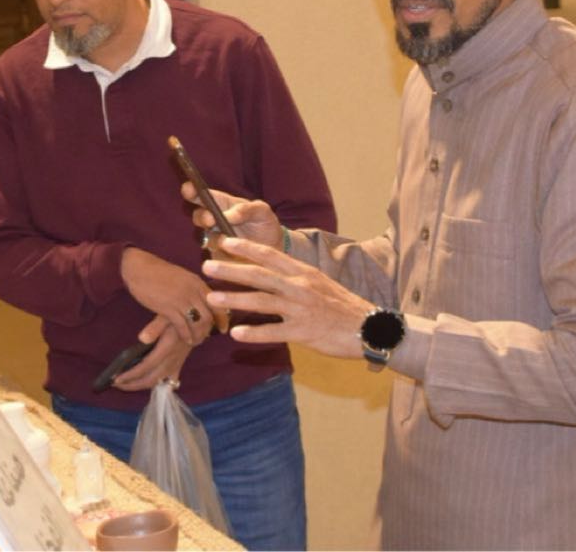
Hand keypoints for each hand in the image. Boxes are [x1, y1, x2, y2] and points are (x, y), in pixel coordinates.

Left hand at [111, 317, 191, 390]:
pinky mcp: (179, 365)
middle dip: (131, 384)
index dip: (130, 375)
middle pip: (150, 380)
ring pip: (157, 383)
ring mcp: (176, 365)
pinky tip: (147, 385)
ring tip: (126, 384)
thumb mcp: (167, 316)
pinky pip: (168, 381)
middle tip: (116, 384)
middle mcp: (171, 361)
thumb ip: (155, 327)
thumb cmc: (180, 316)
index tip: (116, 378)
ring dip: (141, 386)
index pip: (145, 367)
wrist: (200, 321)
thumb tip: (141, 338)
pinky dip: (157, 386)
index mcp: (166, 349)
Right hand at [120, 248, 215, 344]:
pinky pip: (182, 326)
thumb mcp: (182, 278)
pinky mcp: (168, 308)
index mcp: (198, 282)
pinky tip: (186, 340)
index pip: (217, 303)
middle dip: (209, 330)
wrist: (140, 268)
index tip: (223, 328)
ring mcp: (181, 299)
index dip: (222, 318)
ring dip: (198, 335)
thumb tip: (201, 301)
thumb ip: (193, 289)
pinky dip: (186, 335)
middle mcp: (193, 290)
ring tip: (196, 341)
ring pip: (198, 322)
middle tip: (206, 337)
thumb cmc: (159, 273)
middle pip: (209, 315)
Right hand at [179, 182, 281, 247]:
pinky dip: (219, 252)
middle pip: (198, 216)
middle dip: (201, 216)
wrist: (272, 249)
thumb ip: (247, 209)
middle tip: (210, 220)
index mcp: (222, 204)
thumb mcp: (262, 211)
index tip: (188, 188)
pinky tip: (230, 253)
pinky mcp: (217, 255)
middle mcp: (213, 220)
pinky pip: (211, 253)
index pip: (202, 195)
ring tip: (225, 239)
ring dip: (212, 237)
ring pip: (203, 236)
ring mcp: (213, 238)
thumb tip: (229, 215)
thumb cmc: (264, 224)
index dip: (192, 191)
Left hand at [202, 236, 372, 359]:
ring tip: (212, 299)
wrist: (369, 327)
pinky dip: (254, 333)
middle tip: (206, 266)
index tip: (224, 241)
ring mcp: (301, 309)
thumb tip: (268, 273)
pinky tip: (236, 334)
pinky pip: (274, 332)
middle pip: (259, 275)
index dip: (245, 248)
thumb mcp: (318, 282)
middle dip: (231, 269)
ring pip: (262, 301)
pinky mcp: (304, 332)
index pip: (269, 255)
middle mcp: (299, 286)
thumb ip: (294, 277)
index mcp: (303, 272)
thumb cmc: (341, 305)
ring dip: (234, 299)